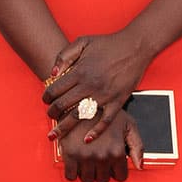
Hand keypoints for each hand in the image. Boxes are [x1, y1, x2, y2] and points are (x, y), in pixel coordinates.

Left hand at [43, 30, 149, 144]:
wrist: (135, 46)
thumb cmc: (108, 44)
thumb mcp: (83, 42)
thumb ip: (64, 56)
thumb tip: (52, 73)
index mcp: (80, 71)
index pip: (56, 89)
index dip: (47, 97)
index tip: (45, 100)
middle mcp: (90, 85)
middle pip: (64, 105)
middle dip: (52, 114)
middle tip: (49, 117)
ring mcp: (104, 95)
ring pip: (79, 116)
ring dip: (65, 127)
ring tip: (56, 135)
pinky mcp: (118, 101)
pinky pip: (105, 120)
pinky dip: (96, 131)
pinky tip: (87, 139)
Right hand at [58, 111, 143, 181]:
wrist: (81, 100)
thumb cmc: (106, 111)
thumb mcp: (128, 125)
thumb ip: (137, 146)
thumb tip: (140, 166)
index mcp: (117, 151)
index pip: (120, 176)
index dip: (116, 170)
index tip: (111, 164)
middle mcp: (102, 156)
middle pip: (103, 180)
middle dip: (101, 172)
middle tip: (98, 160)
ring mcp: (85, 156)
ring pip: (87, 180)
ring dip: (87, 173)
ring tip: (87, 161)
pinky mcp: (69, 154)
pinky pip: (71, 176)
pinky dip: (73, 173)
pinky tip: (75, 164)